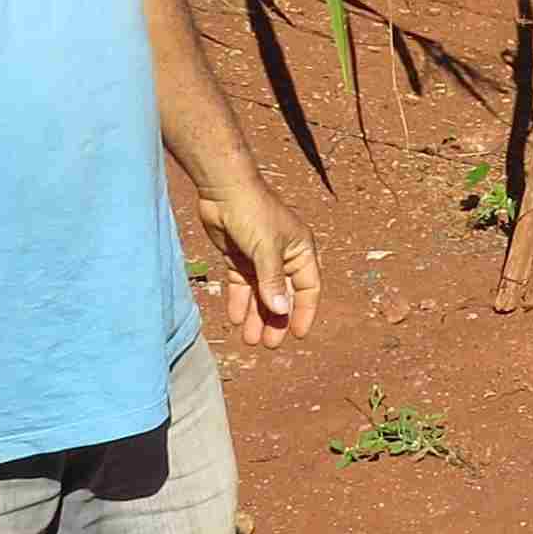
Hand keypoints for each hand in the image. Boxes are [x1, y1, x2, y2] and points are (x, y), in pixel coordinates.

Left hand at [197, 178, 322, 348]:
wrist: (223, 189)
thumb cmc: (252, 213)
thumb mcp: (266, 250)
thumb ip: (272, 282)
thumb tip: (280, 311)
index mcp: (300, 251)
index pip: (308, 288)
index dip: (304, 311)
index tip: (298, 335)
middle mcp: (283, 256)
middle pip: (282, 295)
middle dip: (275, 319)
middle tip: (269, 344)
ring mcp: (260, 257)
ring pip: (260, 294)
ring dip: (256, 316)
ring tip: (250, 339)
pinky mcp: (239, 256)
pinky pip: (241, 285)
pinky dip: (239, 302)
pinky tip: (235, 319)